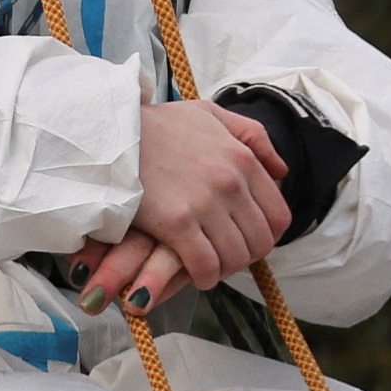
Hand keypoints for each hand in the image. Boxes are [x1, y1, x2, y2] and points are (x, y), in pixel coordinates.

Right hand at [73, 104, 286, 316]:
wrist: (108, 132)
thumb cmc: (155, 125)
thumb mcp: (210, 114)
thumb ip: (252, 135)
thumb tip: (282, 170)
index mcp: (242, 158)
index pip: (278, 215)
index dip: (266, 236)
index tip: (246, 240)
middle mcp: (231, 182)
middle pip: (260, 241)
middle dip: (246, 256)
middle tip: (225, 257)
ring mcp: (205, 203)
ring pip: (235, 257)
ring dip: (224, 268)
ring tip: (208, 266)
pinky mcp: (176, 223)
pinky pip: (206, 265)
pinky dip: (204, 277)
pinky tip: (194, 274)